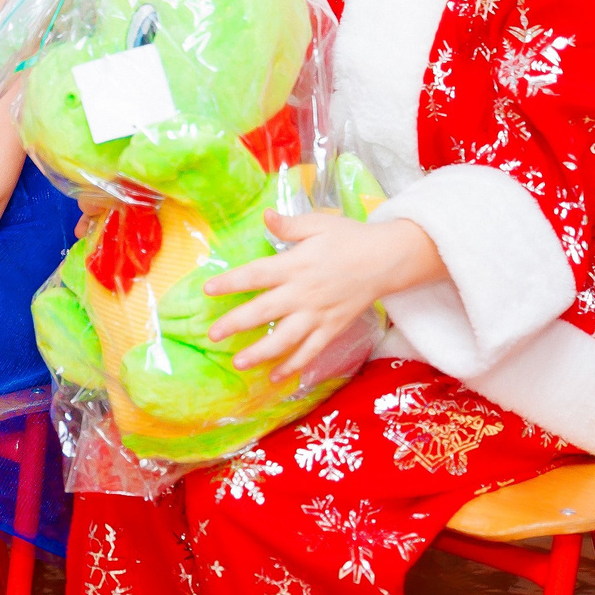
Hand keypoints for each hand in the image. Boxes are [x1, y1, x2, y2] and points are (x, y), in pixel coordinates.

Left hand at [205, 212, 439, 386]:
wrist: (387, 260)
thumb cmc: (349, 239)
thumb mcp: (319, 224)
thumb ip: (290, 225)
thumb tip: (265, 216)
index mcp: (296, 265)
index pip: (257, 275)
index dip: (231, 282)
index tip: (208, 290)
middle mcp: (304, 293)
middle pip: (265, 311)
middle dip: (236, 323)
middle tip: (212, 334)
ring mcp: (318, 314)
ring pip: (286, 339)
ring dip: (261, 353)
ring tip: (238, 363)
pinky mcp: (332, 328)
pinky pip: (311, 351)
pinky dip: (294, 367)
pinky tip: (275, 377)